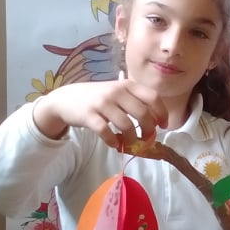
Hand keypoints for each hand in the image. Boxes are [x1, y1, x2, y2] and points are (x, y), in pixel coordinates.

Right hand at [32, 80, 167, 149]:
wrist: (66, 99)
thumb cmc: (98, 98)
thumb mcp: (117, 92)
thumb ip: (135, 101)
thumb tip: (156, 121)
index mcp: (127, 85)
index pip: (153, 97)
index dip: (162, 113)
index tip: (163, 125)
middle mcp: (116, 92)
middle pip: (143, 113)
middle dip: (149, 130)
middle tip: (147, 138)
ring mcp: (102, 103)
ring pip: (127, 125)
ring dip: (132, 139)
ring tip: (129, 144)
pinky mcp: (89, 116)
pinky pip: (106, 132)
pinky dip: (113, 141)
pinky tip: (113, 144)